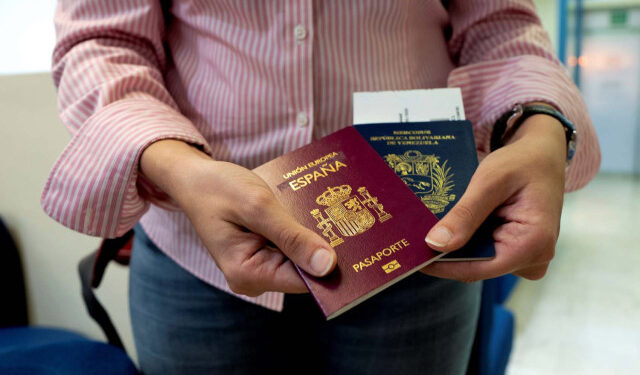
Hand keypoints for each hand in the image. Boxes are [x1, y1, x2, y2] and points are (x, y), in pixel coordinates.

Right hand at [140, 140, 336, 295]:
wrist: (194, 178)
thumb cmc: (217, 188)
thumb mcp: (256, 206)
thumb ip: (291, 236)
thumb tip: (327, 266)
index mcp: (248, 274)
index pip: (304, 281)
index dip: (332, 264)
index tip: (359, 244)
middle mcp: (254, 277)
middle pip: (304, 270)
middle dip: (325, 246)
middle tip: (349, 218)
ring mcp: (259, 266)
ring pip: (301, 256)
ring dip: (314, 234)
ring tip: (334, 210)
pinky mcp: (264, 252)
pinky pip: (292, 246)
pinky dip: (302, 229)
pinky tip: (314, 211)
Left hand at [422, 113, 566, 281]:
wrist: (542, 155)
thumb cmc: (522, 163)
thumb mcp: (490, 181)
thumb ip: (465, 214)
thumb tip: (436, 244)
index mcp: (533, 244)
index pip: (478, 268)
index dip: (443, 265)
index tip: (413, 258)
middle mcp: (534, 258)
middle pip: (477, 266)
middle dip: (446, 254)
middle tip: (412, 241)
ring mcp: (527, 257)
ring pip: (479, 260)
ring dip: (455, 246)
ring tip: (425, 230)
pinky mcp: (517, 251)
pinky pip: (485, 252)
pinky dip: (466, 240)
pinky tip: (447, 226)